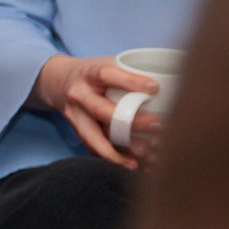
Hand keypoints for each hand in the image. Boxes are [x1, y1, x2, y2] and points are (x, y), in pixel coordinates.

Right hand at [31, 55, 160, 168]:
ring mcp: (75, 116)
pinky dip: (113, 158)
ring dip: (119, 151)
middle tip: (158, 125)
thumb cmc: (92, 73)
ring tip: (144, 156)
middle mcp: (78, 96)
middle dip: (131, 120)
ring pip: (94, 137)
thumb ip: (129, 70)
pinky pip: (93, 148)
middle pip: (102, 111)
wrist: (57, 82)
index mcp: (88, 74)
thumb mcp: (105, 63)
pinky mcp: (76, 132)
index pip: (106, 75)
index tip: (155, 87)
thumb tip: (172, 78)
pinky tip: (131, 166)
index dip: (130, 81)